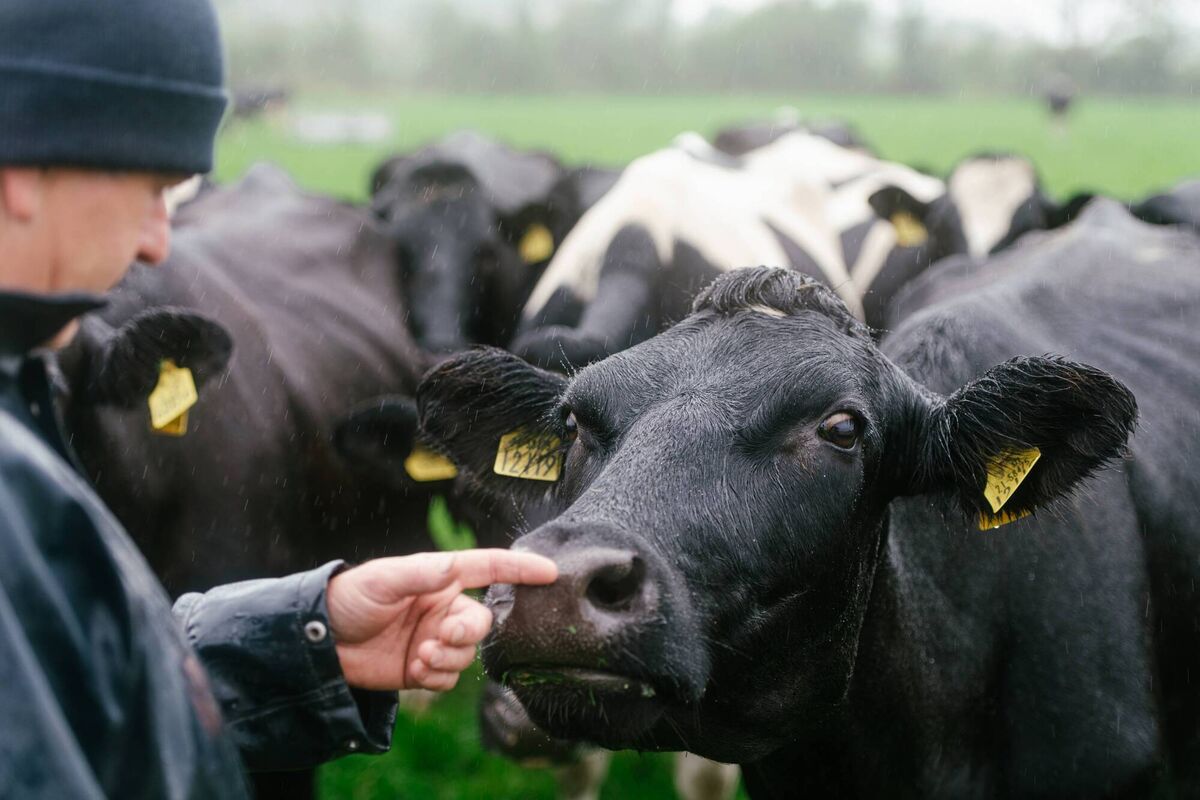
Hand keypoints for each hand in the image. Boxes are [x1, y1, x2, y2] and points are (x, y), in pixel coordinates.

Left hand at [326, 549, 556, 691]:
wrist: (319, 643)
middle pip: (482, 621)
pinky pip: (450, 677)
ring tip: (418, 657)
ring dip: (448, 658)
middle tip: (441, 637)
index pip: (488, 568)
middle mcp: (443, 607)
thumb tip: (454, 565)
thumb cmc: (349, 598)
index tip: (550, 571)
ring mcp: (436, 639)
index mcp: (440, 578)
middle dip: (467, 632)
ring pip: (468, 654)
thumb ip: (421, 573)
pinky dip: (437, 677)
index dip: (520, 569)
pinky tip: (414, 671)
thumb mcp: (383, 578)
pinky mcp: (425, 668)